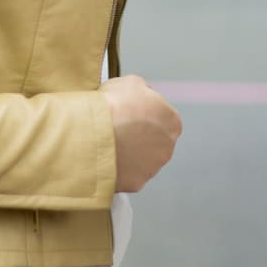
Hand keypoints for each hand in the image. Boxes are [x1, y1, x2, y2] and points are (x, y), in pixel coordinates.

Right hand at [101, 75, 182, 192]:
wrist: (95, 133)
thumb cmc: (114, 106)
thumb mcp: (131, 83)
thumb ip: (143, 91)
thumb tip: (141, 95)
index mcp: (172, 121)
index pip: (161, 117)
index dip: (143, 114)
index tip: (129, 114)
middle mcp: (168, 146)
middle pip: (154, 141)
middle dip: (138, 136)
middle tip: (118, 129)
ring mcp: (153, 167)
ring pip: (141, 160)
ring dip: (130, 154)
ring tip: (110, 144)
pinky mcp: (137, 183)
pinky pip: (128, 175)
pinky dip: (119, 168)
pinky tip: (107, 158)